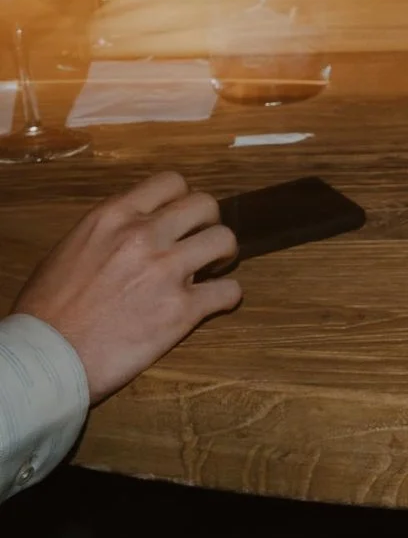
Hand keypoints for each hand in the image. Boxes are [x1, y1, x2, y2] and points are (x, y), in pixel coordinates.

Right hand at [10, 172, 241, 403]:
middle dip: (207, 224)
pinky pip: (230, 291)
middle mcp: (144, 236)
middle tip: (198, 245)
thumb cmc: (49, 307)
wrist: (47, 355)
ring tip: (210, 272)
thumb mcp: (72, 248)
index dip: (181, 200)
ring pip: (225, 240)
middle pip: (205, 205)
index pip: (170, 182)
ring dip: (222, 256)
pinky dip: (227, 296)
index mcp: (113, 217)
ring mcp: (167, 271)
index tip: (179, 220)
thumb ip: (110, 232)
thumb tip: (138, 228)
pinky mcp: (183, 309)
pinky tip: (212, 303)